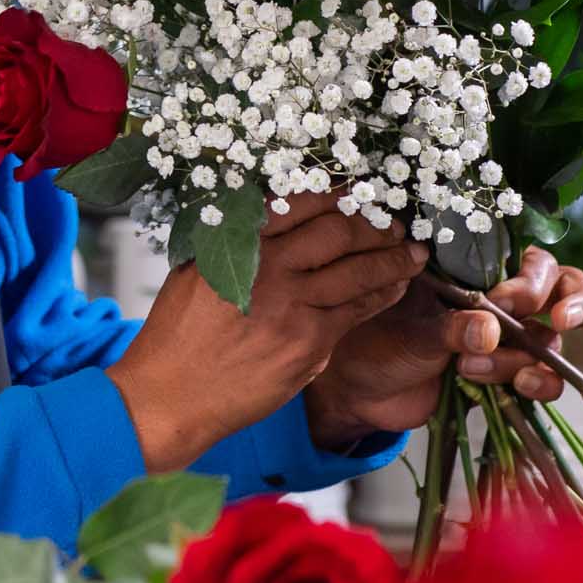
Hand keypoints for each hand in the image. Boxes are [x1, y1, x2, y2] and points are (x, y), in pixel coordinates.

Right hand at [108, 192, 428, 472]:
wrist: (172, 392)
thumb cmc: (178, 334)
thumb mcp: (195, 268)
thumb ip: (236, 242)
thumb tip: (273, 216)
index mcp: (238, 242)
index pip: (299, 202)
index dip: (337, 193)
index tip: (357, 190)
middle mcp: (269, 268)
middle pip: (339, 231)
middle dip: (374, 222)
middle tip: (392, 220)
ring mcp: (293, 306)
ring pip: (359, 270)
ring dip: (392, 257)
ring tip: (410, 250)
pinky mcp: (309, 343)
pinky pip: (358, 310)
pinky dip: (383, 294)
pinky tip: (396, 285)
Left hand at [304, 243, 582, 446]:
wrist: (362, 389)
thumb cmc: (378, 339)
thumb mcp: (410, 329)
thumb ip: (450, 328)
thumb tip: (490, 333)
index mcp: (475, 268)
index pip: (530, 256)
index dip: (533, 277)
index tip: (505, 302)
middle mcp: (500, 297)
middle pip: (562, 287)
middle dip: (564, 305)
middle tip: (541, 321)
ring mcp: (509, 337)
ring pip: (550, 338)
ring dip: (523, 356)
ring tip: (471, 367)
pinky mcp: (509, 375)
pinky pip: (546, 377)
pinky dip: (542, 383)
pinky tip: (521, 386)